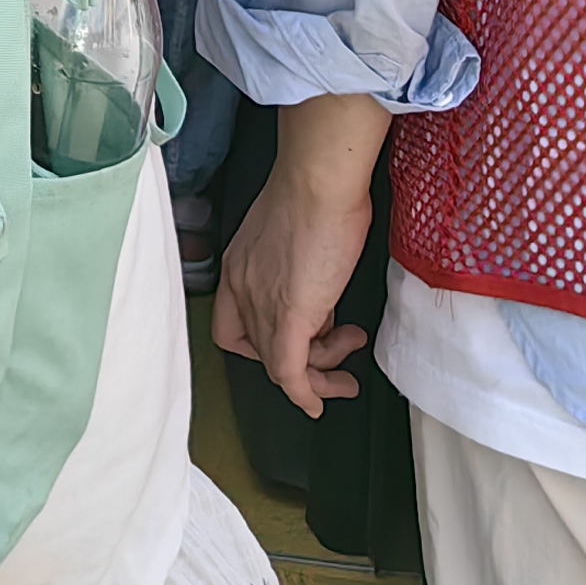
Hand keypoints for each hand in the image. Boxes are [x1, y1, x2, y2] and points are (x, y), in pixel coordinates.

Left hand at [212, 92, 387, 419]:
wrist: (319, 182)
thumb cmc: (316, 194)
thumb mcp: (296, 237)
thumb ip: (296, 269)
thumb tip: (319, 292)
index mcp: (238, 268)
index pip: (233, 325)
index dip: (262, 342)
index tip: (301, 337)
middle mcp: (241, 289)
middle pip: (259, 348)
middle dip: (301, 356)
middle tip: (336, 347)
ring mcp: (262, 304)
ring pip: (280, 365)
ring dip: (320, 371)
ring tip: (351, 350)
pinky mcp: (290, 317)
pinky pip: (290, 372)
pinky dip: (305, 394)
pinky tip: (322, 402)